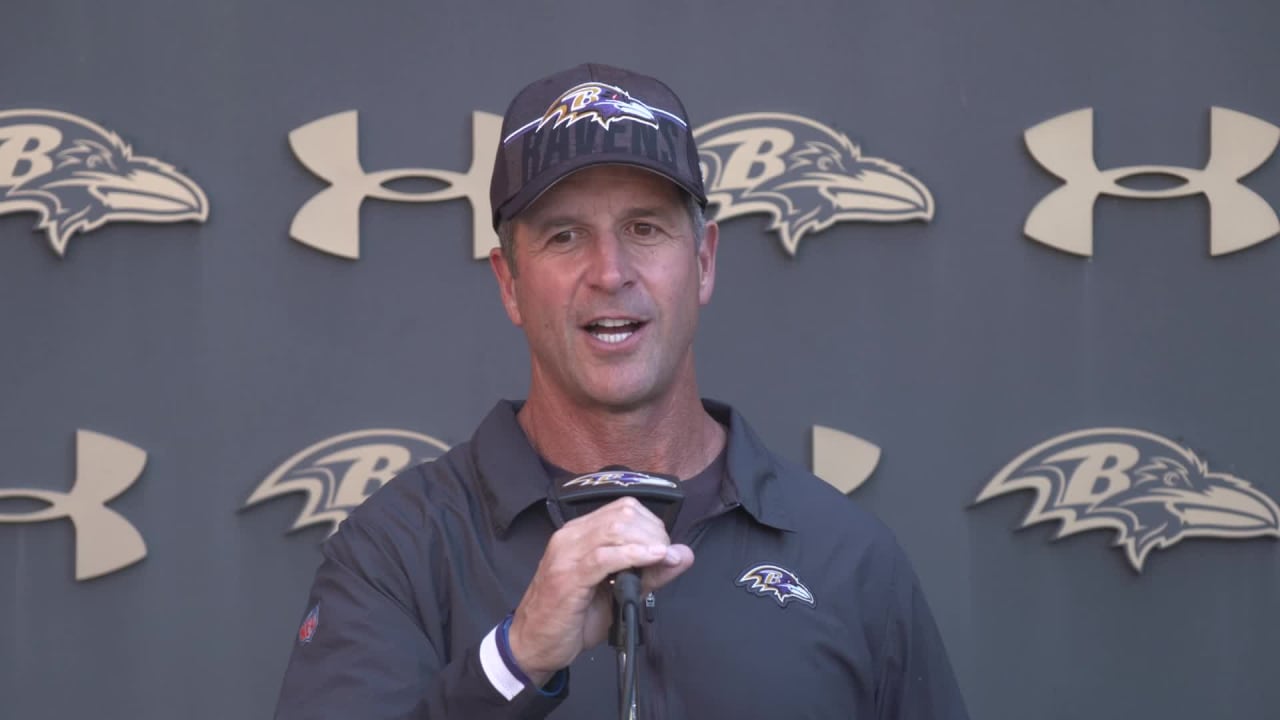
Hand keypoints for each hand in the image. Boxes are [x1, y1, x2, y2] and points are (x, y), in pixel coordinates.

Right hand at [507, 496, 694, 685]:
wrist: (535, 644)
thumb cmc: (574, 617)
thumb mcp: (619, 591)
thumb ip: (650, 572)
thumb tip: (684, 554)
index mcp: (580, 532)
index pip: (623, 508)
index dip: (652, 524)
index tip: (666, 549)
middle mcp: (570, 535)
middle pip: (623, 513)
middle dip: (654, 533)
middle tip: (665, 558)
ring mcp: (566, 554)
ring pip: (615, 529)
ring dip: (648, 542)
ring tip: (663, 559)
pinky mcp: (567, 576)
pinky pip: (604, 556)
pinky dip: (633, 554)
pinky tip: (652, 559)